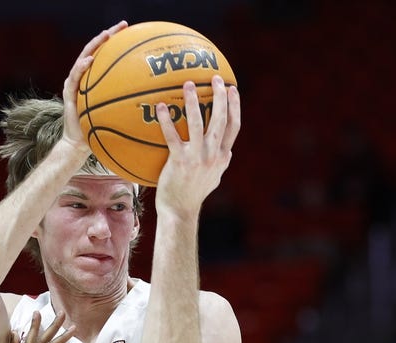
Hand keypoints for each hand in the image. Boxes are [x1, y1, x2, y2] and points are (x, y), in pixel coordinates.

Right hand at [62, 21, 128, 152]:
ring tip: (105, 35)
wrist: (80, 143)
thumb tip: (157, 103)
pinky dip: (81, 67)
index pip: (108, 56)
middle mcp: (86, 77)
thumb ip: (130, 107)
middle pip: (97, 50)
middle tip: (122, 26)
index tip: (133, 31)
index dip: (119, 43)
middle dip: (109, 36)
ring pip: (84, 58)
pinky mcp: (68, 92)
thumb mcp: (118, 117)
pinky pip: (75, 77)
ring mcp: (76, 83)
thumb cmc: (101, 131)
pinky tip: (89, 61)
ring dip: (95, 45)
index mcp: (96, 80)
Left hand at [154, 75, 240, 216]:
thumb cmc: (194, 193)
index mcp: (222, 156)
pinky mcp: (180, 162)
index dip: (234, 106)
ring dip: (194, 102)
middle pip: (221, 120)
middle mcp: (214, 155)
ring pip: (198, 124)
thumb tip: (227, 152)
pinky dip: (167, 121)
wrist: (181, 211)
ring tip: (188, 85)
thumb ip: (220, 162)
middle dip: (220, 97)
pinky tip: (161, 108)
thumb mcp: (214, 177)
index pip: (234, 127)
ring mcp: (198, 158)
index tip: (232, 89)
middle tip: (215, 78)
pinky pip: (172, 137)